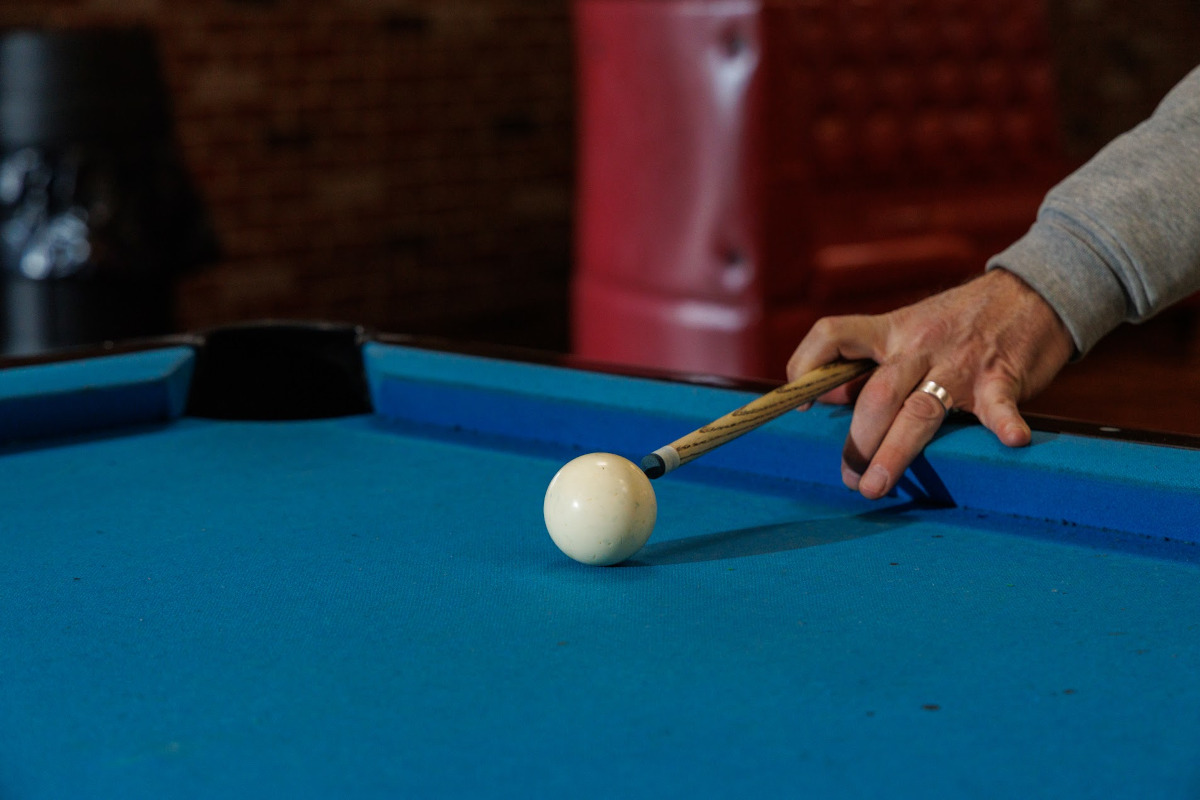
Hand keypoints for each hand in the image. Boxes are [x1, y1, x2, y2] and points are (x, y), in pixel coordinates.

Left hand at [786, 268, 1073, 499]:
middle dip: (858, 442)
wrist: (1032, 290)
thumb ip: (870, 362)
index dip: (808, 364)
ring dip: (894, 452)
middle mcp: (919, 345)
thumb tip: (826, 398)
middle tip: (851, 480)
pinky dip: (1005, 423)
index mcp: (891, 330)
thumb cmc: (961, 320)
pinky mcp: (1003, 376)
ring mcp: (961, 362)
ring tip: (875, 486)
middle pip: (876, 394)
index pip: (834, 334)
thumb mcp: (909, 328)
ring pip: (920, 410)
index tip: (803, 405)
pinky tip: (1010, 440)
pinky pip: (1001, 402)